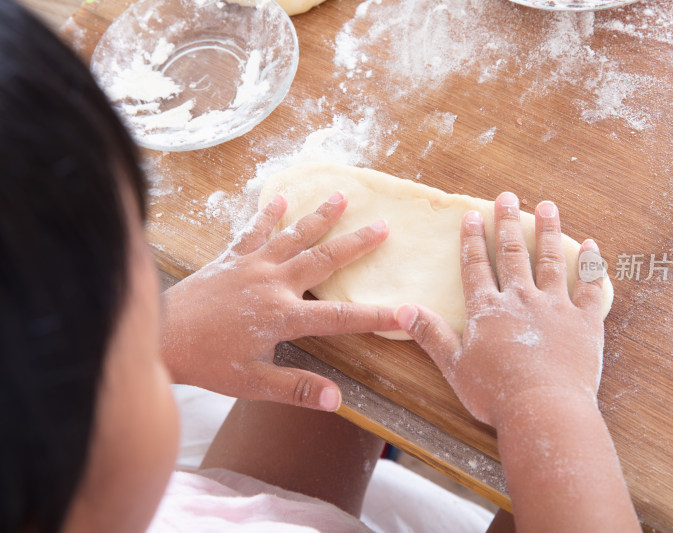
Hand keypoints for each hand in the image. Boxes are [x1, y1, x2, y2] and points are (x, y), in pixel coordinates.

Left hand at [161, 192, 397, 410]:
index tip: (406, 312)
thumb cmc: (206, 362)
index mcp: (283, 315)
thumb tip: (335, 399)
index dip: (376, 316)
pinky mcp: (230, 258)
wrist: (160, 336)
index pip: (340, 317)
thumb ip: (295, 389)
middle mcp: (273, 283)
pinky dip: (268, 214)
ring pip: (294, 235)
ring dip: (320, 215)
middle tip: (383, 225)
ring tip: (342, 195)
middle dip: (356, 244)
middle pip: (323, 259)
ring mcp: (252, 265)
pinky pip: (253, 231)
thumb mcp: (252, 383)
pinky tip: (280, 197)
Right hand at [395, 192, 604, 425]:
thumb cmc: (496, 393)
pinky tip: (591, 247)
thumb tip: (403, 309)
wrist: (544, 410)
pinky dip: (590, 266)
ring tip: (547, 206)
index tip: (473, 215)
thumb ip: (431, 335)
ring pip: (550, 262)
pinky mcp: (584, 322)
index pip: (476, 267)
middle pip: (512, 255)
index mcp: (488, 310)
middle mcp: (521, 300)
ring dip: (548, 232)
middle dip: (508, 224)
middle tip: (507, 197)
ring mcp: (555, 308)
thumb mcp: (455, 366)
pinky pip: (590, 288)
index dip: (473, 240)